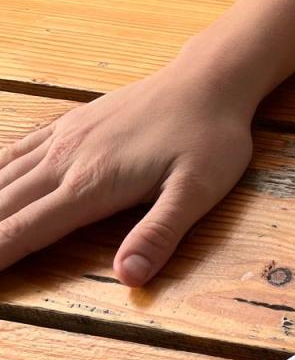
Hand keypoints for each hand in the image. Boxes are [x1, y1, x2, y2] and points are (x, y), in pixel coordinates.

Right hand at [0, 64, 254, 285]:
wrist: (207, 83)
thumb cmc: (209, 140)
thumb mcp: (197, 193)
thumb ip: (159, 234)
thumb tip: (127, 277)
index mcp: (91, 185)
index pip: (26, 230)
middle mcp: (64, 160)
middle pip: (4, 207)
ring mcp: (63, 139)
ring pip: (2, 178)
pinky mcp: (69, 124)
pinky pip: (16, 151)